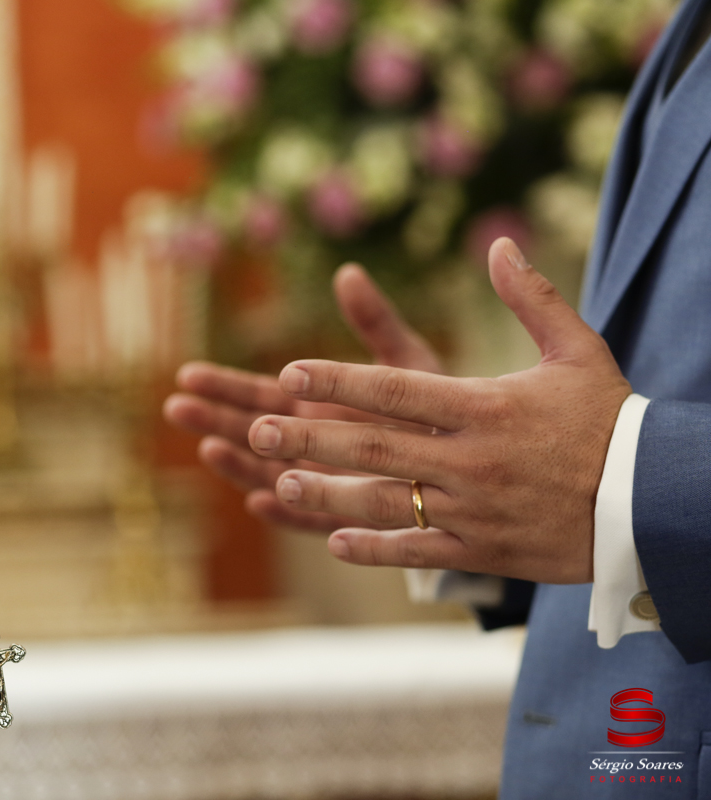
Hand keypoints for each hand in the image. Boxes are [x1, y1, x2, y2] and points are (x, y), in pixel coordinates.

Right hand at [163, 263, 443, 528]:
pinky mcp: (348, 516)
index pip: (259, 394)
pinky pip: (310, 517)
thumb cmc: (439, 408)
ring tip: (211, 449)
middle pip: (250, 432)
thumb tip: (348, 272)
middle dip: (214, 419)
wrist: (478, 461)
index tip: (188, 373)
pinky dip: (285, 512)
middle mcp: (310, 445)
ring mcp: (324, 482)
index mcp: (315, 406)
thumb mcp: (406, 362)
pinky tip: (261, 502)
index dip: (223, 384)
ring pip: (269, 474)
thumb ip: (376, 323)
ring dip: (238, 464)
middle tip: (177, 407)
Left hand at [248, 238, 629, 583]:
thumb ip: (532, 297)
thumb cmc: (610, 419)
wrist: (655, 499)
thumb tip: (498, 244)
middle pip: (374, 447)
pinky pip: (420, 552)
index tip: (290, 374)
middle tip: (257, 432)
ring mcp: (475, 509)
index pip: (395, 390)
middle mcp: (472, 459)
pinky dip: (375, 549)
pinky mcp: (485, 548)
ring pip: (387, 504)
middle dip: (309, 439)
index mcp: (485, 406)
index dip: (337, 382)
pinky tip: (335, 541)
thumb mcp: (578, 350)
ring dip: (328, 495)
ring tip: (280, 483)